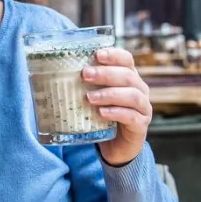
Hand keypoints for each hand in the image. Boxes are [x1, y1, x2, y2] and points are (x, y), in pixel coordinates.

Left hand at [82, 47, 151, 165]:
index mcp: (129, 78)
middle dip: (105, 73)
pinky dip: (116, 112)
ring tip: (89, 97)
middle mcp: (140, 90)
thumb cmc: (103, 117)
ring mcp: (143, 108)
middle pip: (128, 76)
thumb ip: (85, 84)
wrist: (115, 147)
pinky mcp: (140, 126)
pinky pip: (131, 116)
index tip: (97, 54)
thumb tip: (57, 71)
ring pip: (132, 95)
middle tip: (85, 74)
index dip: (114, 55)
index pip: (126, 59)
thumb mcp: (94, 96)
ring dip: (109, 94)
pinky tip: (101, 112)